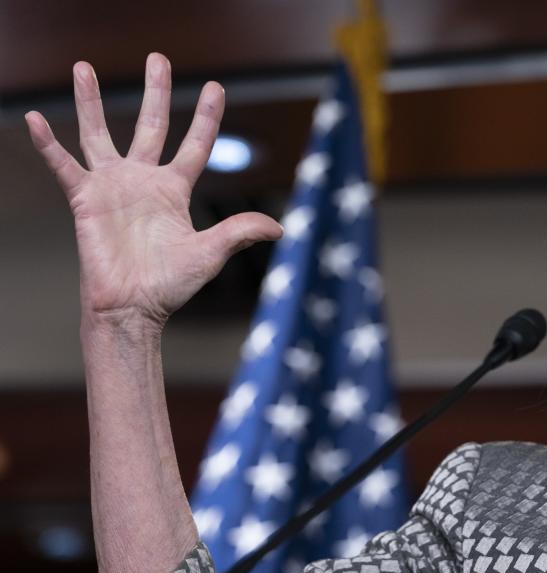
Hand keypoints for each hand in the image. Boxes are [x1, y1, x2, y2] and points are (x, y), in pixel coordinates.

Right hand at [25, 53, 282, 326]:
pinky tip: (34, 119)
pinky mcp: (85, 199)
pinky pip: (63, 165)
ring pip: (99, 133)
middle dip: (155, 92)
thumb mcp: (211, 253)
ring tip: (82, 67)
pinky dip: (48, 143)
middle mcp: (143, 181)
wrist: (132, 307)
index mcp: (174, 190)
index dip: (206, 117)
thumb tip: (279, 226)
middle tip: (157, 58)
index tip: (216, 88)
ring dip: (91, 101)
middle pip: (151, 125)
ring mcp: (112, 187)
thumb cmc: (170, 285)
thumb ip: (240, 231)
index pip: (195, 144)